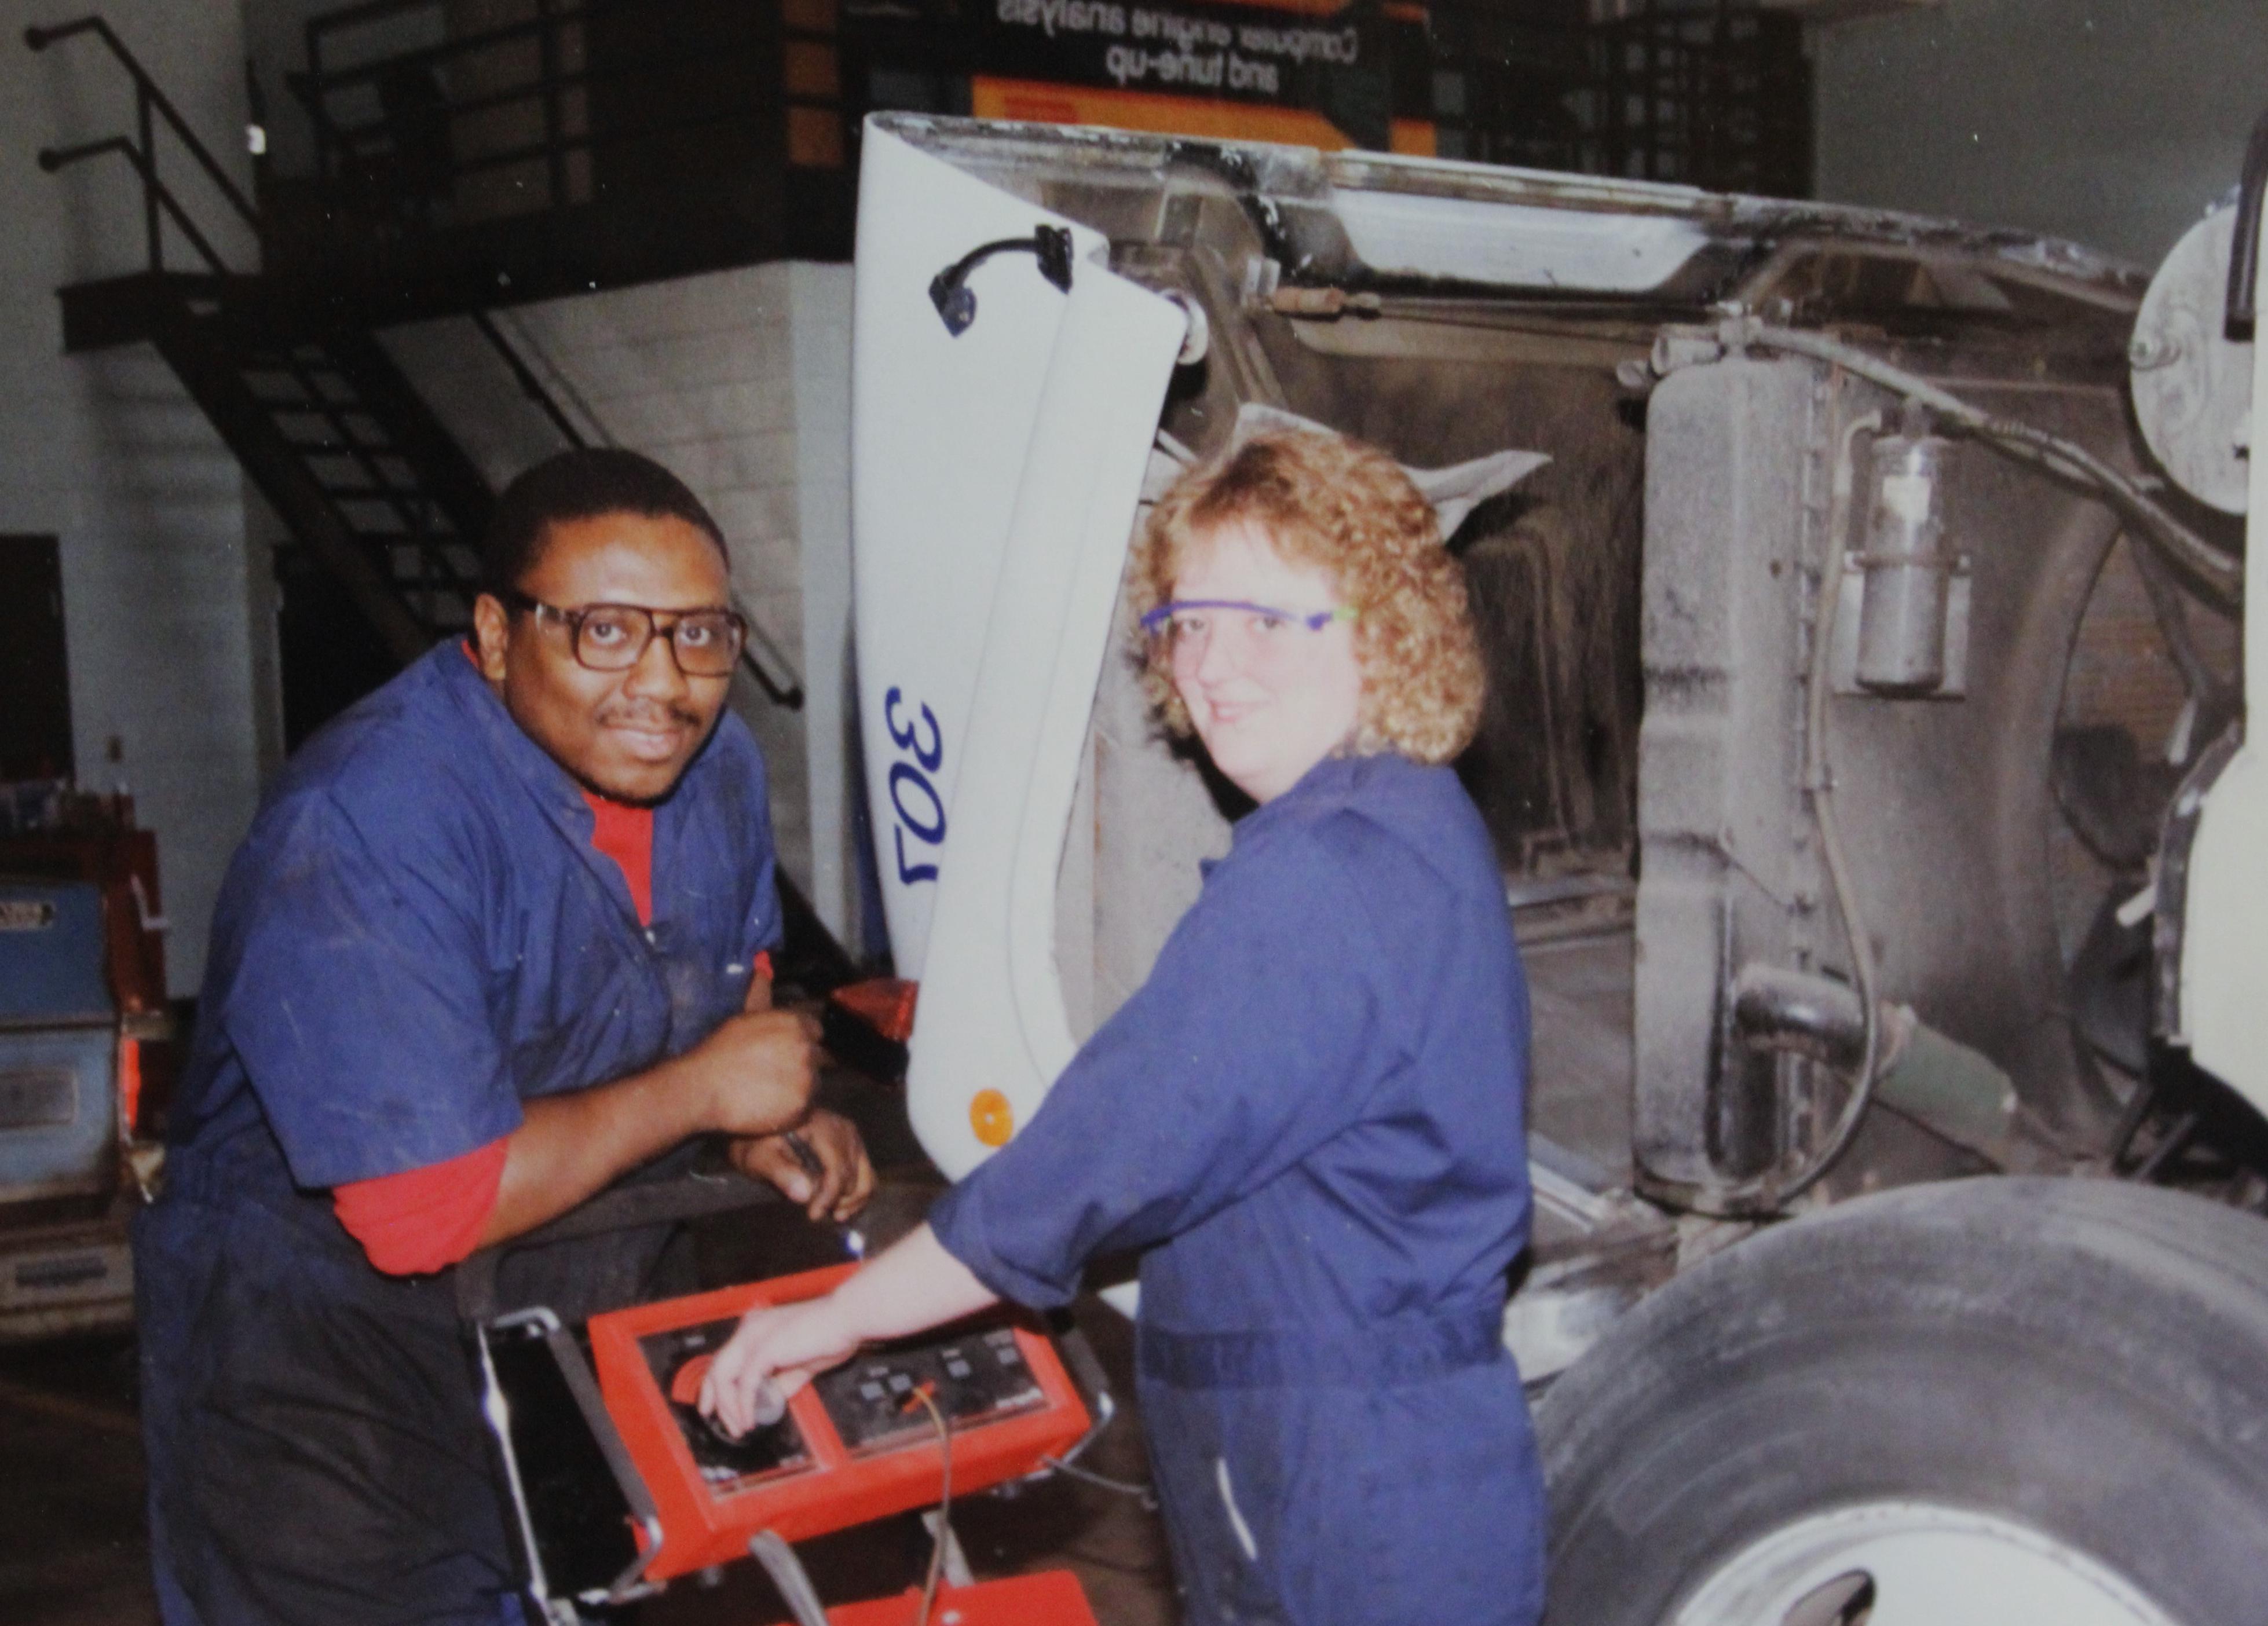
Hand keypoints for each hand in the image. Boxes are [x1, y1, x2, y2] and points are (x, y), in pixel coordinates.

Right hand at [677, 1008, 819, 1136]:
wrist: (704, 1087)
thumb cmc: (719, 1052)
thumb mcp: (744, 1018)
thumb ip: (765, 1002)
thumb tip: (764, 975)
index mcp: (795, 1023)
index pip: (816, 1030)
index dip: (801, 1041)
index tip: (785, 1051)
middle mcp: (806, 1048)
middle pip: (816, 1056)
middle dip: (801, 1063)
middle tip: (774, 1074)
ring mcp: (806, 1078)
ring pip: (814, 1083)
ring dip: (799, 1087)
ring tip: (771, 1092)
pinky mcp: (802, 1105)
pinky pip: (806, 1107)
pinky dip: (792, 1109)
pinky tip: (771, 1107)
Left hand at [699, 1296, 861, 1438]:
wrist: (846, 1319)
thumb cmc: (831, 1335)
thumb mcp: (801, 1363)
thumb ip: (783, 1380)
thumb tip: (772, 1398)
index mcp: (755, 1328)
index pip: (725, 1359)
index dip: (715, 1385)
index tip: (713, 1407)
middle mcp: (748, 1330)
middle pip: (716, 1368)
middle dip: (712, 1399)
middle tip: (721, 1423)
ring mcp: (753, 1338)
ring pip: (723, 1377)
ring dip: (728, 1407)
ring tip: (740, 1427)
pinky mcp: (763, 1350)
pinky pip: (745, 1384)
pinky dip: (744, 1405)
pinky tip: (750, 1419)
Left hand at [730, 1109, 875, 1221]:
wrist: (762, 1129)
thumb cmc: (758, 1143)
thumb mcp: (760, 1157)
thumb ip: (781, 1173)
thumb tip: (805, 1195)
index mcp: (825, 1129)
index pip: (838, 1171)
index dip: (829, 1198)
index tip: (812, 1215)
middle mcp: (846, 1132)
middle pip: (855, 1178)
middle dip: (837, 1201)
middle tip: (814, 1214)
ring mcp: (853, 1139)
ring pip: (867, 1180)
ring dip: (851, 1202)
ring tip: (831, 1215)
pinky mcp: (854, 1148)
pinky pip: (866, 1177)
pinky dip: (856, 1196)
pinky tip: (838, 1208)